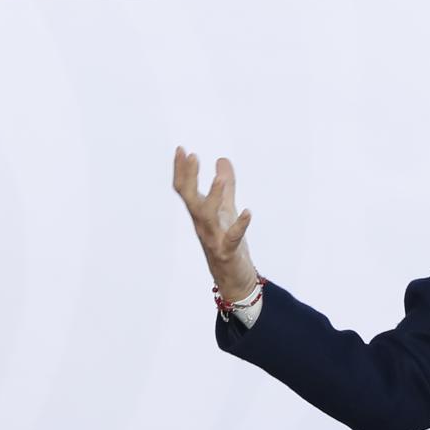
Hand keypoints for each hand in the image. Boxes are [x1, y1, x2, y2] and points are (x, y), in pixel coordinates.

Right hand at [172, 147, 257, 300]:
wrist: (234, 279)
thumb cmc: (227, 243)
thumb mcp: (227, 210)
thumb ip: (226, 186)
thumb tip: (222, 159)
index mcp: (200, 214)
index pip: (185, 189)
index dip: (181, 170)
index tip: (181, 149)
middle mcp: (202, 225)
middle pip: (190, 199)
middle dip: (190, 178)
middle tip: (192, 155)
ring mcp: (213, 238)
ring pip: (208, 216)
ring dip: (214, 197)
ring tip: (220, 179)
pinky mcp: (228, 252)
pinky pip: (232, 237)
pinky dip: (240, 225)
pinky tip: (248, 212)